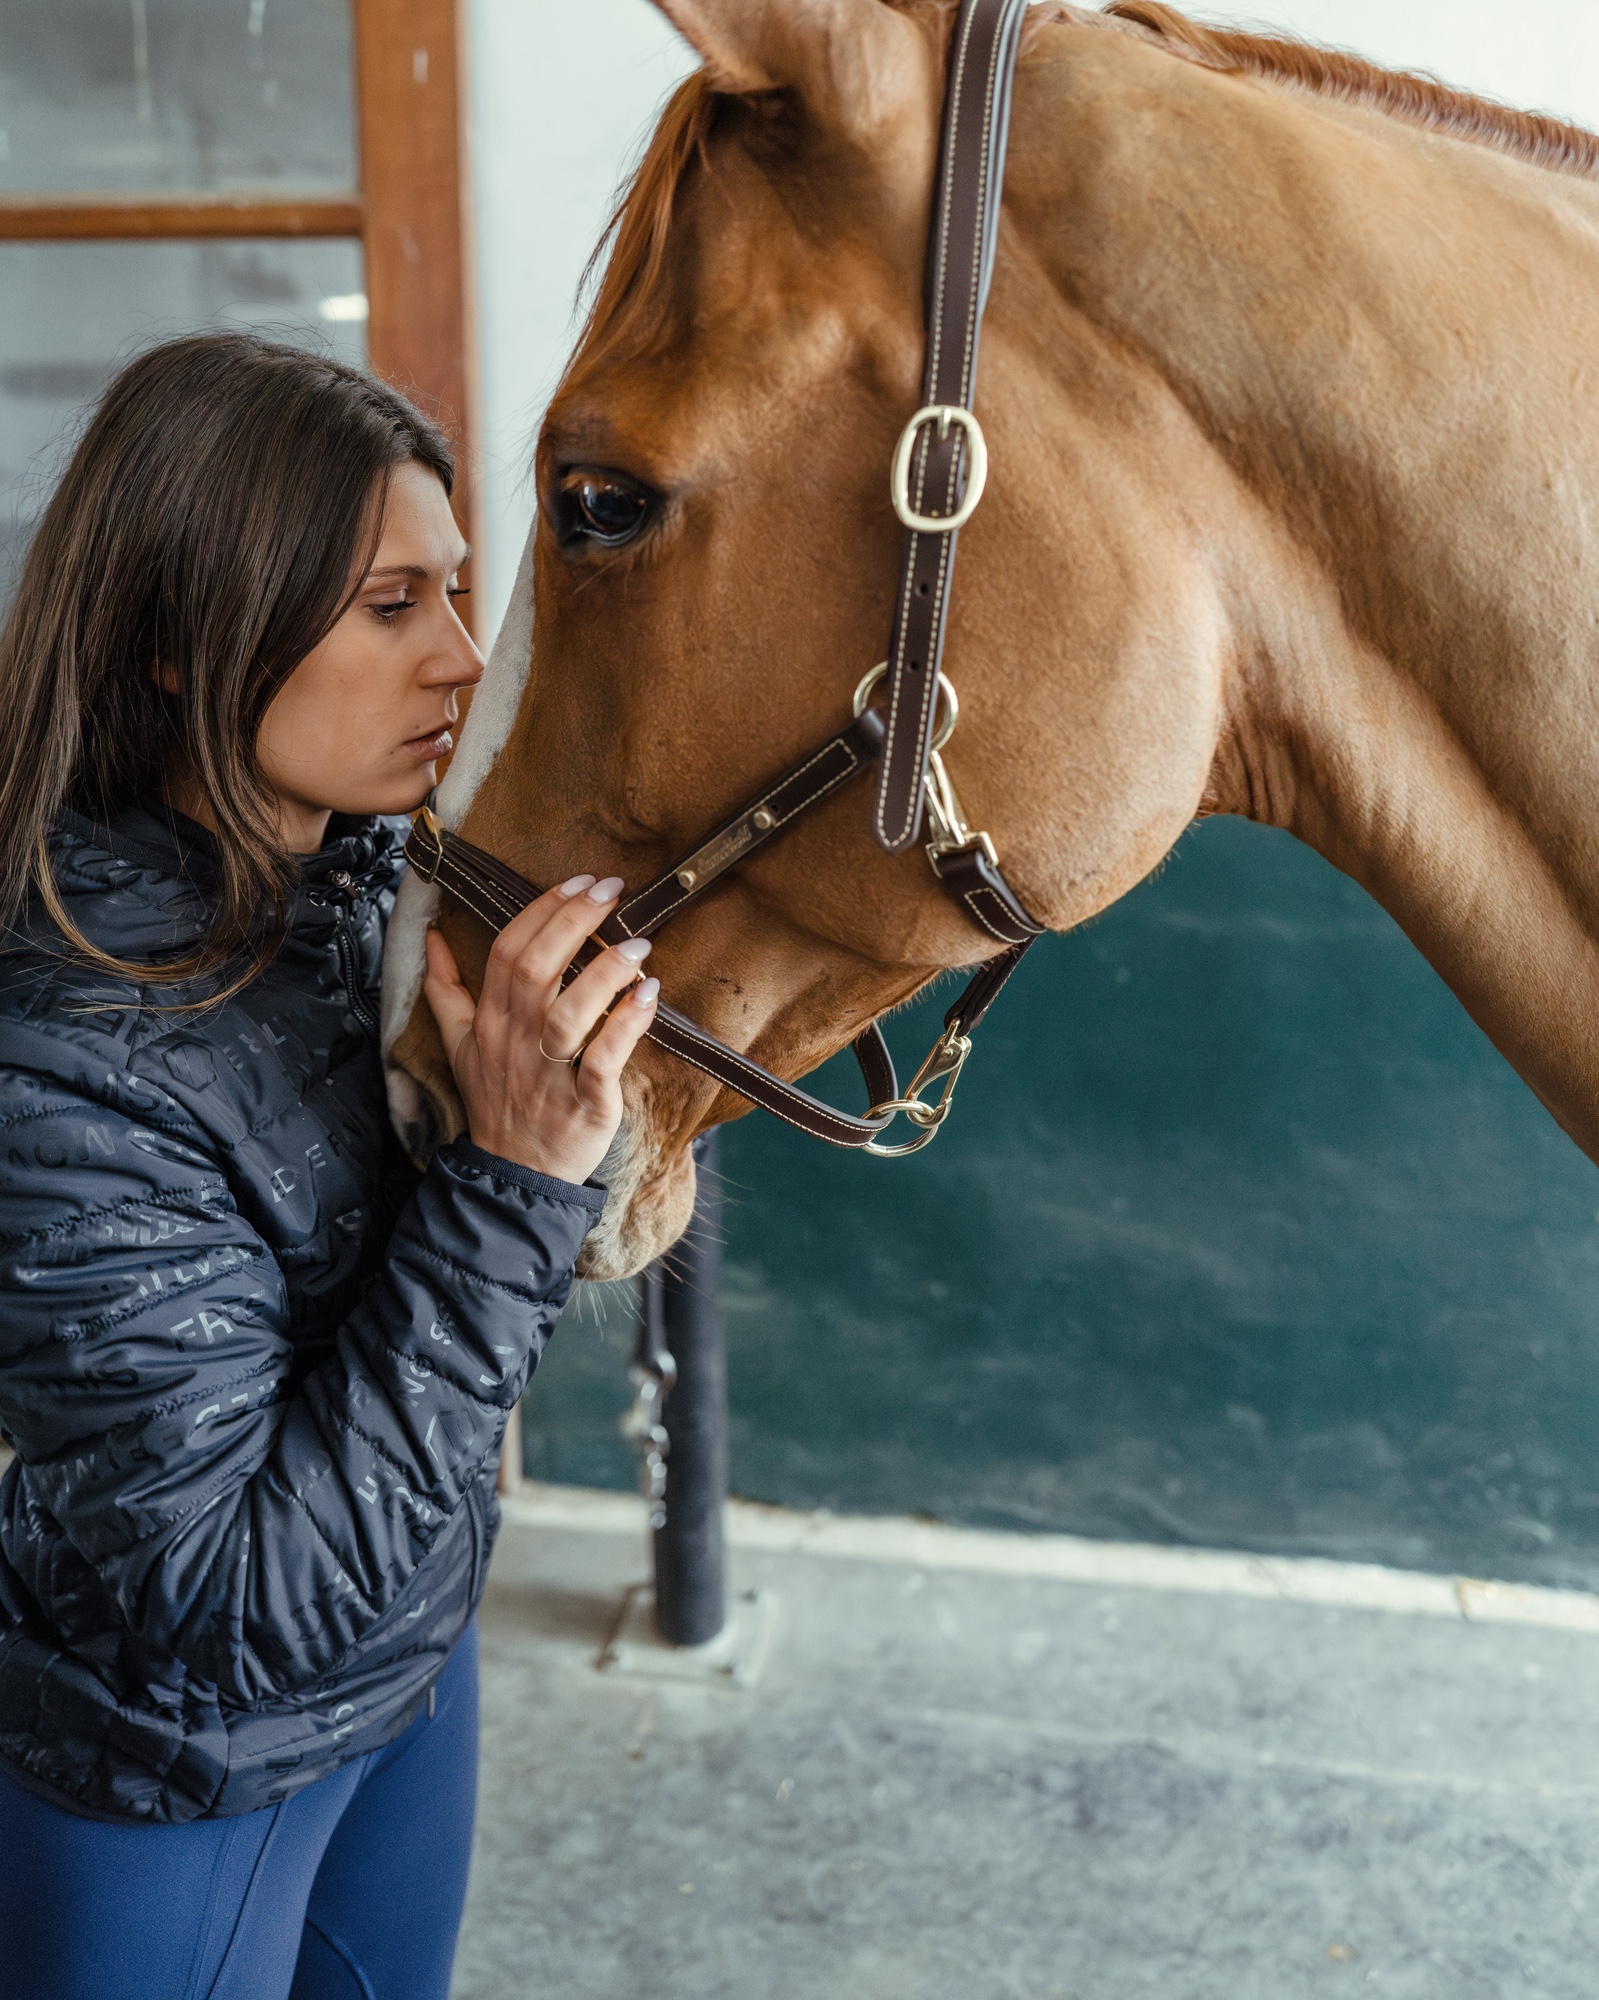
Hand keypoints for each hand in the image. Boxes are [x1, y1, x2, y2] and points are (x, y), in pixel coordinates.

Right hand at [422, 873, 657, 1186]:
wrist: (515, 1175)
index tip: (579, 882)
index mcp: (490, 1021)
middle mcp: (516, 1042)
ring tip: (637, 945)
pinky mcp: (584, 1105)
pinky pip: (602, 1061)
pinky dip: (626, 1027)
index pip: (507, 952)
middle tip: (610, 890)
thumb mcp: (459, 1045)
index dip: (542, 912)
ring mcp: (548, 1074)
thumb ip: (446, 989)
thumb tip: (431, 937)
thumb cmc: (496, 1102)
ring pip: (568, 1015)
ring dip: (605, 974)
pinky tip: (649, 997)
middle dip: (572, 922)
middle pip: (534, 970)